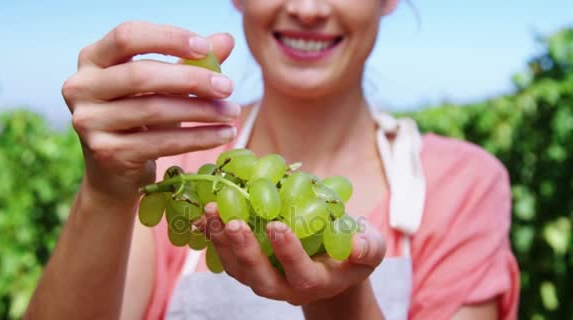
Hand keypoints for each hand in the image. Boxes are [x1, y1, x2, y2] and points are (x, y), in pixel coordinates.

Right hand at [62, 21, 240, 203]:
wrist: (114, 172)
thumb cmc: (141, 119)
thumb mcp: (163, 86)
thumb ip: (189, 62)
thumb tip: (226, 40)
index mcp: (92, 59)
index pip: (128, 36)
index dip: (168, 38)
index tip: (204, 48)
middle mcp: (81, 87)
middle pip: (142, 75)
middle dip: (192, 80)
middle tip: (228, 87)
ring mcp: (89, 122)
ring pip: (154, 110)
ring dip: (201, 112)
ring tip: (232, 113)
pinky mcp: (106, 153)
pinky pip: (160, 142)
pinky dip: (197, 138)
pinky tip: (223, 135)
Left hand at [201, 203, 385, 305]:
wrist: (331, 266)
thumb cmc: (352, 254)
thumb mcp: (369, 250)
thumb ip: (368, 248)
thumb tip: (357, 244)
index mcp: (316, 283)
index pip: (301, 273)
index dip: (289, 252)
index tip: (277, 225)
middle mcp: (286, 288)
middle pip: (261, 278)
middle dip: (245, 251)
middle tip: (233, 222)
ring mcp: (265, 280)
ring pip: (238, 270)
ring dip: (222, 242)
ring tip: (212, 211)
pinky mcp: (250, 269)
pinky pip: (228, 259)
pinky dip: (215, 239)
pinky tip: (207, 215)